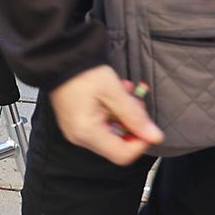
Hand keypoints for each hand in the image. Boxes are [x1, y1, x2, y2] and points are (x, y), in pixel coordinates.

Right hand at [48, 65, 163, 164]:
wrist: (60, 59)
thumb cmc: (81, 73)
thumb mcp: (113, 91)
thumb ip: (135, 116)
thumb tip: (154, 136)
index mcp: (87, 132)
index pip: (122, 155)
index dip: (140, 143)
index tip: (149, 126)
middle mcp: (80, 137)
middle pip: (117, 144)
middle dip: (133, 124)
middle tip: (138, 102)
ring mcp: (77, 130)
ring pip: (111, 133)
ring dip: (124, 115)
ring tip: (127, 92)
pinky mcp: (77, 122)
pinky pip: (101, 125)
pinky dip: (112, 112)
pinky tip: (116, 95)